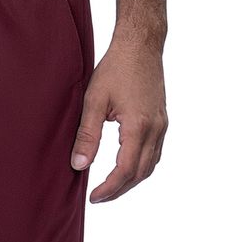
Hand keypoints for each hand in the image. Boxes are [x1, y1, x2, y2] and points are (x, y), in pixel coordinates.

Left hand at [70, 40, 167, 203]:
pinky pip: (155, 153)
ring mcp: (161, 125)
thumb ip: (87, 135)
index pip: (124, 170)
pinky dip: (140, 166)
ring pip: (150, 166)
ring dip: (131, 181)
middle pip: (140, 173)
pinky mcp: (162, 120)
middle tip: (99, 197)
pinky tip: (126, 168)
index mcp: (138, 126)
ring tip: (110, 187)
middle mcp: (155, 129)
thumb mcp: (94, 101)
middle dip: (119, 189)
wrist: (141, 44)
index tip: (93, 197)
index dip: (109, 188)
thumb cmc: (116, 68)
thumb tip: (79, 165)